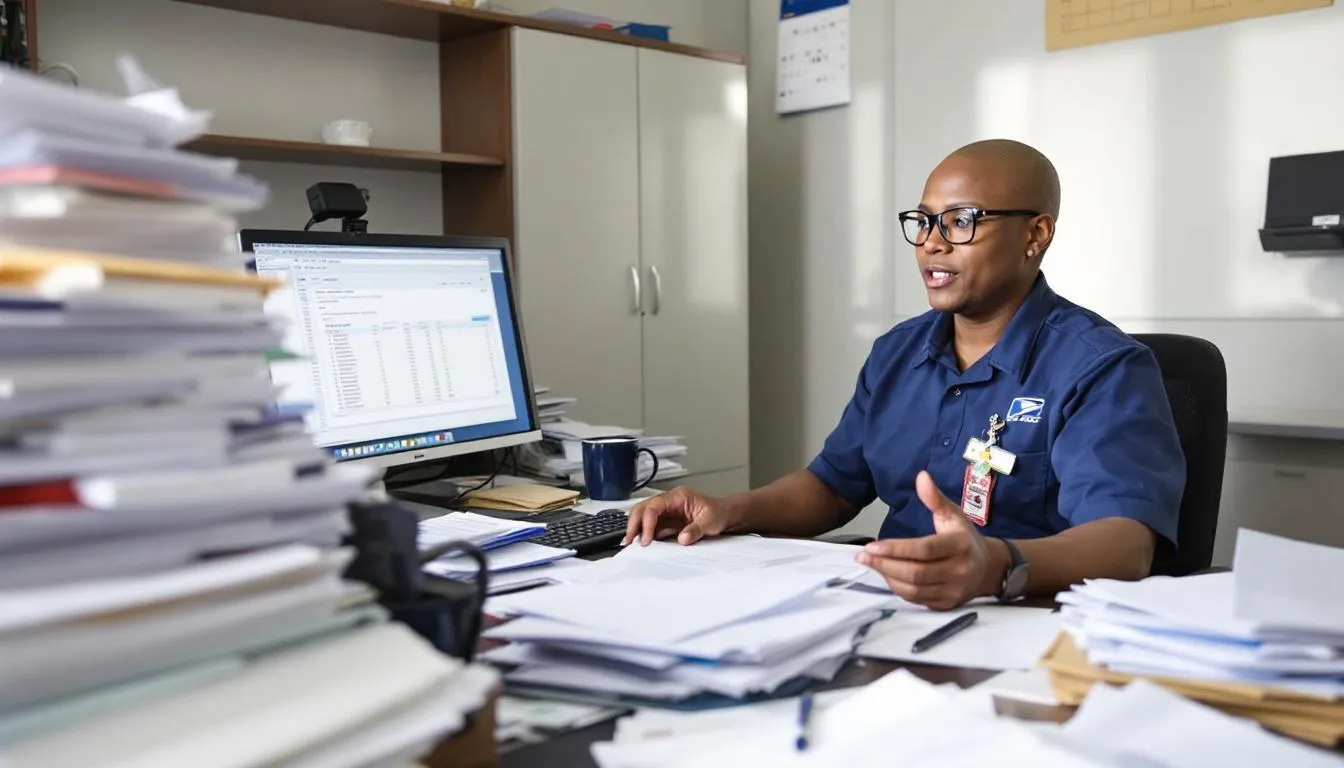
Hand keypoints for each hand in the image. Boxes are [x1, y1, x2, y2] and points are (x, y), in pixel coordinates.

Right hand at [622, 487, 737, 546]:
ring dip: (635, 528)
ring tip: (630, 543)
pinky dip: (643, 534)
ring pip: (643, 516)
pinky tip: (641, 544)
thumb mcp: (710, 521)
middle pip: (643, 508)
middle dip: (634, 523)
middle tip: (629, 540)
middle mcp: (669, 502)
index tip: (646, 539)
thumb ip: (696, 530)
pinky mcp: (667, 522)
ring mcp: (666, 512)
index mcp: (678, 497)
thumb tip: (682, 538)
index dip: (647, 522)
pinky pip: (651, 526)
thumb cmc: (718, 513)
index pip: (654, 506)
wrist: (725, 515)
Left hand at [854, 471, 1003, 609]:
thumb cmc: (965, 538)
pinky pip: (916, 600)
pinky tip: (886, 575)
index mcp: (960, 545)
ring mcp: (953, 591)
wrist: (989, 569)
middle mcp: (959, 571)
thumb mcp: (953, 515)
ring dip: (888, 577)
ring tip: (871, 564)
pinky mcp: (946, 605)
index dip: (896, 549)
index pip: (924, 549)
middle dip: (885, 565)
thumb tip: (921, 476)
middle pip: (916, 573)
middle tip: (862, 556)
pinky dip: (897, 588)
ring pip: (914, 590)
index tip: (871, 546)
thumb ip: (935, 498)